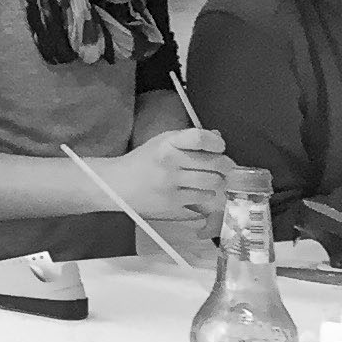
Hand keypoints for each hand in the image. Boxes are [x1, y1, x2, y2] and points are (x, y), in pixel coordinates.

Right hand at [114, 126, 229, 233]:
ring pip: (212, 183)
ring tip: (211, 180)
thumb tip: (217, 138)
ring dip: (217, 182)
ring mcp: (170, 184)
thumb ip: (189, 139)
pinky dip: (205, 195)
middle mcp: (169, 161)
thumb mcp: (162, 142)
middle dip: (225, 166)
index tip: (220, 147)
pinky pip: (202, 199)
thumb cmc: (142, 162)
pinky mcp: (172, 203)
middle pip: (214, 163)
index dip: (217, 143)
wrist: (117, 184)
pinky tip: (198, 191)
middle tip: (224, 167)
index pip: (200, 138)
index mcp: (167, 143)